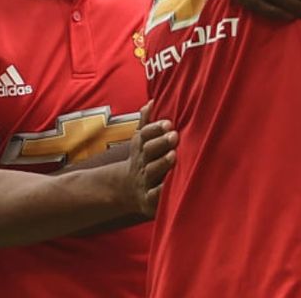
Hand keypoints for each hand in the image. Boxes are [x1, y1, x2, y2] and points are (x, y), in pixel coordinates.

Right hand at [122, 102, 176, 217]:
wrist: (126, 188)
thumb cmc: (143, 159)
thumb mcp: (141, 140)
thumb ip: (146, 121)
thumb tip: (153, 101)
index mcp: (140, 146)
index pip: (145, 134)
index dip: (155, 128)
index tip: (169, 123)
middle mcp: (141, 162)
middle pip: (148, 151)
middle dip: (161, 143)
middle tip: (174, 135)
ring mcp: (144, 181)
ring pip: (152, 172)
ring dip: (162, 164)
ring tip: (174, 155)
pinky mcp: (148, 200)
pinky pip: (153, 197)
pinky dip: (160, 192)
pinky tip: (170, 186)